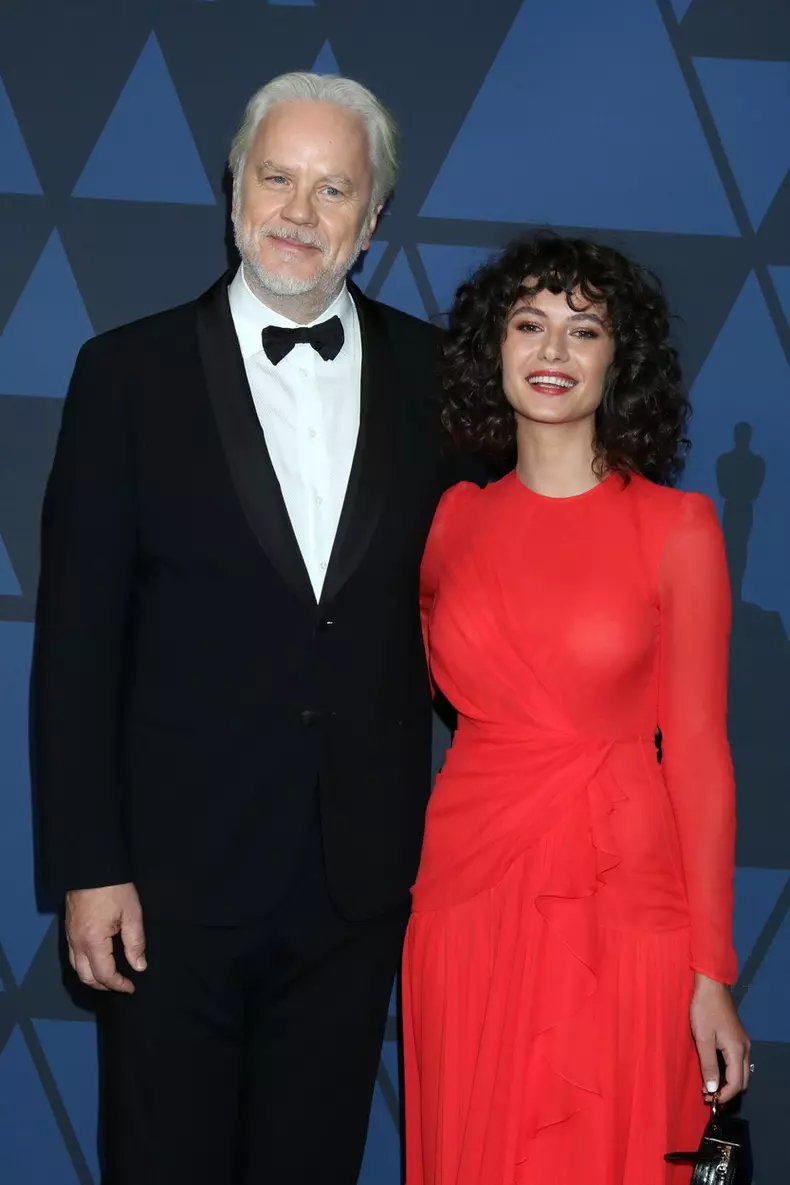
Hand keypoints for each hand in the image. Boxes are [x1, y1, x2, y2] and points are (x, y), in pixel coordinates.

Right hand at [65, 883, 145, 993]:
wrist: (91, 866)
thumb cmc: (114, 888)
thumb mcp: (132, 914)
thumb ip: (135, 943)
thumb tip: (139, 966)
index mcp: (93, 942)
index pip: (104, 974)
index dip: (118, 985)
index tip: (131, 987)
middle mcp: (77, 943)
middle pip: (86, 976)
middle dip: (103, 986)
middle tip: (121, 985)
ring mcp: (70, 936)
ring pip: (77, 967)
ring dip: (92, 977)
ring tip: (110, 977)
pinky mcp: (68, 928)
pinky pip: (73, 955)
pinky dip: (84, 965)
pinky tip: (97, 960)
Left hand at [690, 973, 750, 1104]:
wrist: (711, 987)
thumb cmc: (704, 1011)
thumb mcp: (703, 1039)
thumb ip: (708, 1065)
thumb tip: (713, 1089)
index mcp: (737, 1051)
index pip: (736, 1083)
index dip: (724, 1095)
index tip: (709, 1100)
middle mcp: (745, 1049)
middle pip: (742, 1080)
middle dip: (728, 1092)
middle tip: (709, 1096)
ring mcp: (743, 1043)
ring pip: (742, 1072)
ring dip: (729, 1082)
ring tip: (710, 1086)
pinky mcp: (738, 1038)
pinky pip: (738, 1062)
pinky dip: (729, 1072)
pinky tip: (715, 1071)